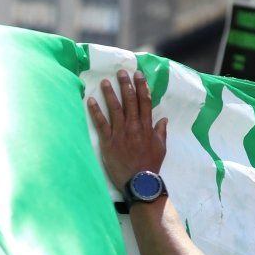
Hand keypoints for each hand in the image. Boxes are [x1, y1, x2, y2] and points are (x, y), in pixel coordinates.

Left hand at [87, 69, 166, 189]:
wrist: (140, 182)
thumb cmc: (150, 166)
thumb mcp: (161, 148)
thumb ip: (161, 132)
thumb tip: (163, 119)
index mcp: (147, 127)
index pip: (145, 102)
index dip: (142, 87)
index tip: (138, 75)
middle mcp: (134, 126)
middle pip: (130, 101)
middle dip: (126, 85)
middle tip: (121, 72)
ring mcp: (121, 133)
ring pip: (115, 109)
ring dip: (110, 94)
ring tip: (105, 82)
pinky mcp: (108, 142)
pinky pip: (101, 124)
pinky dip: (95, 111)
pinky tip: (90, 100)